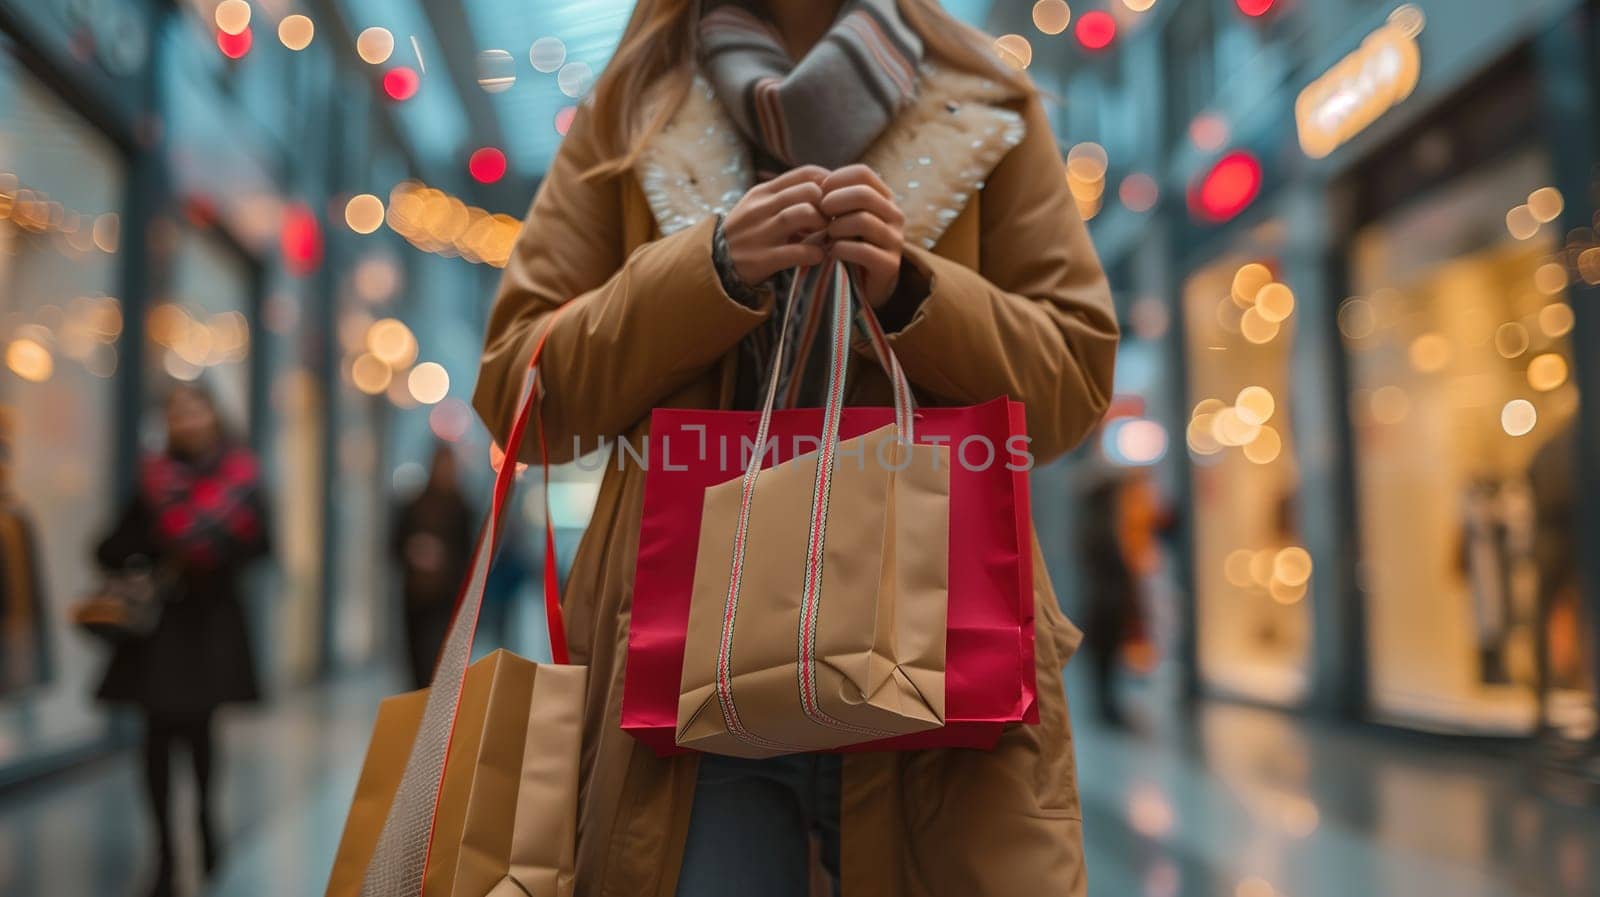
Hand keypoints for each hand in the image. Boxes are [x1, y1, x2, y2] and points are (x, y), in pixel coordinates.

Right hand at [722, 165, 829, 286]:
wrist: (714, 265)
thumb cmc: (747, 233)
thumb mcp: (758, 207)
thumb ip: (786, 196)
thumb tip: (825, 187)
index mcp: (762, 192)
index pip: (805, 173)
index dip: (829, 182)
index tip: (837, 197)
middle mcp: (760, 208)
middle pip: (808, 191)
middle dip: (827, 205)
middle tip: (832, 219)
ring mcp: (760, 233)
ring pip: (802, 214)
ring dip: (822, 225)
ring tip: (825, 236)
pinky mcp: (762, 259)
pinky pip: (798, 251)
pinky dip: (815, 253)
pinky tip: (818, 256)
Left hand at [820, 164, 904, 307]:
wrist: (862, 286)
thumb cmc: (847, 244)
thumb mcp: (842, 216)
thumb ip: (834, 198)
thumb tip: (815, 180)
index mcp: (884, 198)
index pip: (863, 173)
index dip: (836, 178)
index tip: (819, 192)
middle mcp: (895, 216)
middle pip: (864, 194)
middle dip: (834, 201)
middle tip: (819, 213)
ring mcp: (895, 241)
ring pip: (863, 221)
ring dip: (836, 227)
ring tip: (826, 235)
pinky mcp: (890, 265)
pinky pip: (862, 250)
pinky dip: (840, 250)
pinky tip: (830, 253)